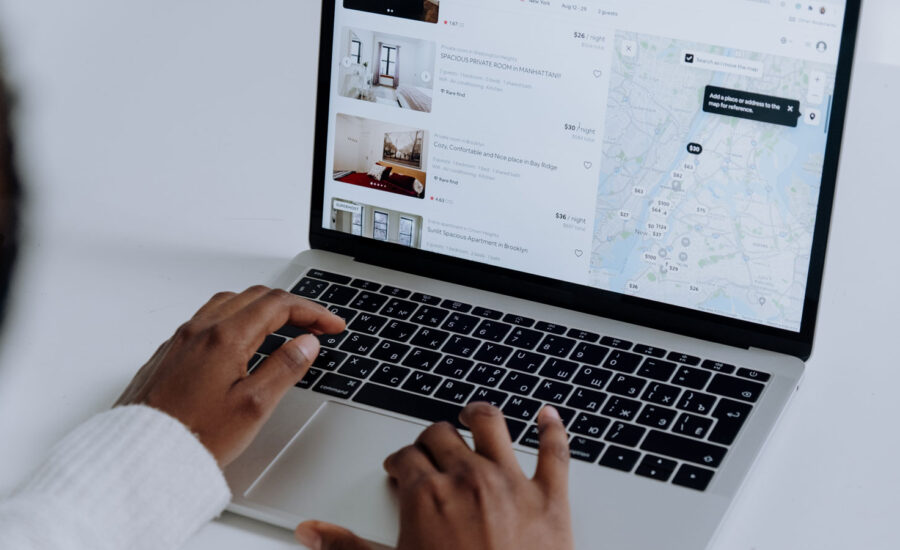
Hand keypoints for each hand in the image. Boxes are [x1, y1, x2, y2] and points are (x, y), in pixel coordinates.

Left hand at [115, 286, 344, 466]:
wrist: (139, 454)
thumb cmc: (192, 436)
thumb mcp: (254, 407)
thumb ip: (284, 368)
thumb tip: (306, 344)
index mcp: (225, 337)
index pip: (279, 306)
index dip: (312, 312)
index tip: (331, 325)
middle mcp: (200, 330)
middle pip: (255, 297)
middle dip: (291, 306)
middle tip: (315, 326)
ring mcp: (181, 339)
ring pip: (230, 303)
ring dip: (262, 308)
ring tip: (283, 327)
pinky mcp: (169, 353)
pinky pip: (208, 318)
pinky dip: (236, 318)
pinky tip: (242, 340)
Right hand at [295, 403, 573, 549]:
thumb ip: (348, 548)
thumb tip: (313, 532)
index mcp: (427, 494)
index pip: (405, 456)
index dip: (399, 461)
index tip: (399, 468)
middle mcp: (468, 477)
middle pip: (441, 435)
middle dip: (430, 439)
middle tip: (429, 449)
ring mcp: (511, 482)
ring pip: (492, 425)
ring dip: (479, 416)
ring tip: (473, 415)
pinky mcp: (550, 497)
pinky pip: (555, 451)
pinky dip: (552, 428)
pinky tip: (547, 415)